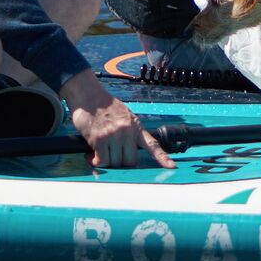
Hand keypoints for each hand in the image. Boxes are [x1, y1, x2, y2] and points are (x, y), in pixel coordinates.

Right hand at [60, 69, 174, 167]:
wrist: (88, 94)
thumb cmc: (105, 106)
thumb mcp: (124, 116)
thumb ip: (129, 131)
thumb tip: (127, 149)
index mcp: (136, 126)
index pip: (152, 144)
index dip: (162, 157)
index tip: (172, 166)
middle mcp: (127, 131)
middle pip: (130, 161)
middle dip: (121, 163)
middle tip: (111, 156)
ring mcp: (114, 135)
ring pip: (115, 162)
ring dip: (106, 162)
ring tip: (99, 154)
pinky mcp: (100, 139)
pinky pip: (102, 160)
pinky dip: (96, 161)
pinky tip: (91, 156)